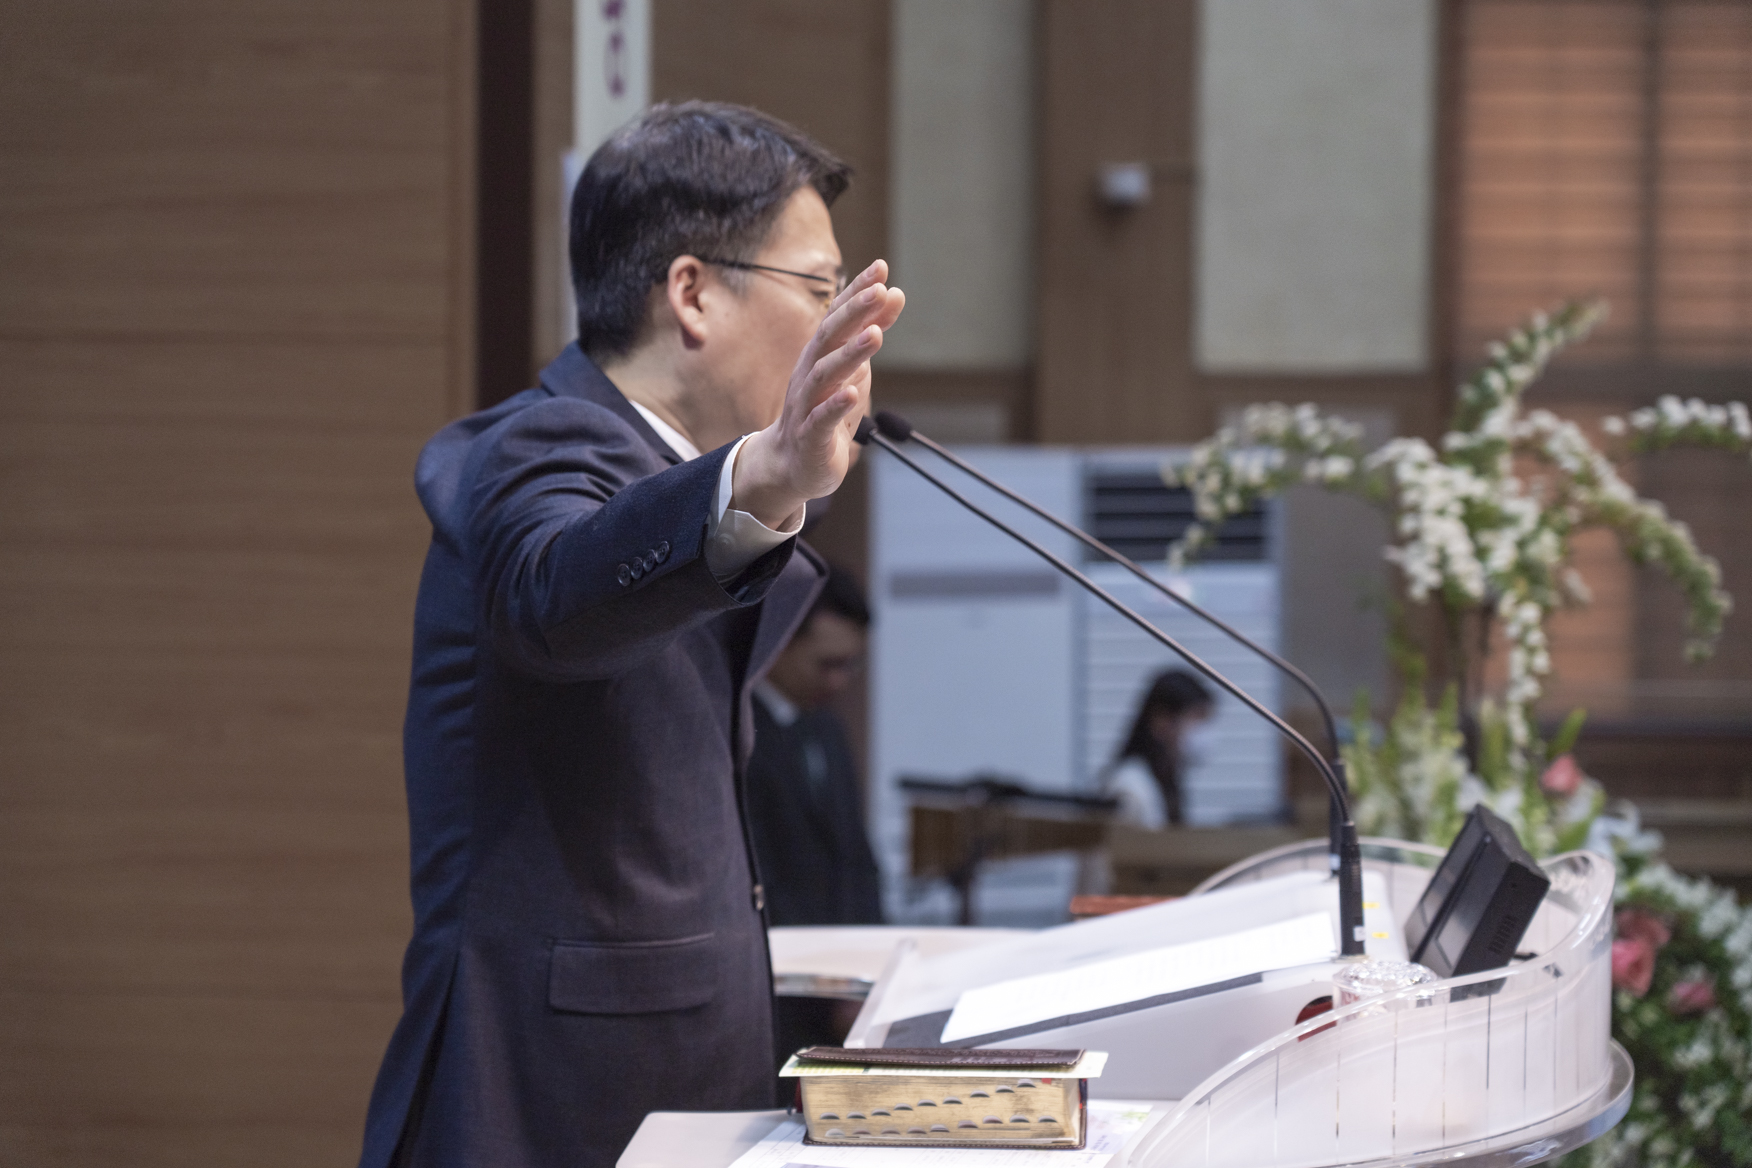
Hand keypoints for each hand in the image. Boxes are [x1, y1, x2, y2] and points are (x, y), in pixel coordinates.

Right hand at [732, 260, 904, 528]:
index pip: (839, 317)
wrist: (790, 466)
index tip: (881, 268)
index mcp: (821, 356)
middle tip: (880, 290)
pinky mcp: (810, 437)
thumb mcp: (854, 370)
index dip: (857, 292)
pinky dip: (836, 405)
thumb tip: (894, 293)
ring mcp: (807, 405)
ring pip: (825, 375)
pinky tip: (852, 394)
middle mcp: (810, 374)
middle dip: (854, 313)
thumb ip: (870, 333)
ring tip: (875, 335)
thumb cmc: (824, 414)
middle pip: (829, 338)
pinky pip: (821, 419)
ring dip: (850, 354)